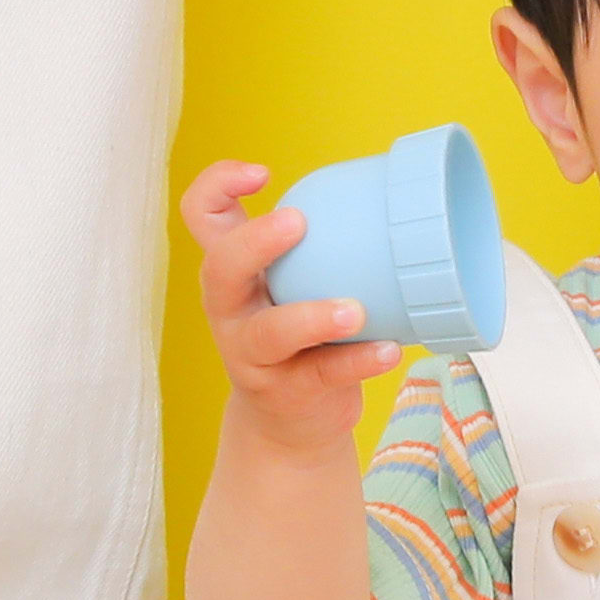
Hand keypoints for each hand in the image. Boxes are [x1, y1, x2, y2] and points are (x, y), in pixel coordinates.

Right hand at [181, 158, 397, 461]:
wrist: (291, 425)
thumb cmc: (302, 336)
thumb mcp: (297, 286)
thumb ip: (323, 247)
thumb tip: (399, 191)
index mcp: (232, 271)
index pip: (200, 215)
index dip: (217, 184)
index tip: (262, 174)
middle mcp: (230, 310)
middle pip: (219, 268)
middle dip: (254, 242)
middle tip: (298, 223)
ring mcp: (251, 354)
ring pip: (267, 333)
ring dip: (311, 317)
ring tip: (354, 312)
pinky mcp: (285, 391)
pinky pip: (321, 373)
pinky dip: (358, 360)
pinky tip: (389, 350)